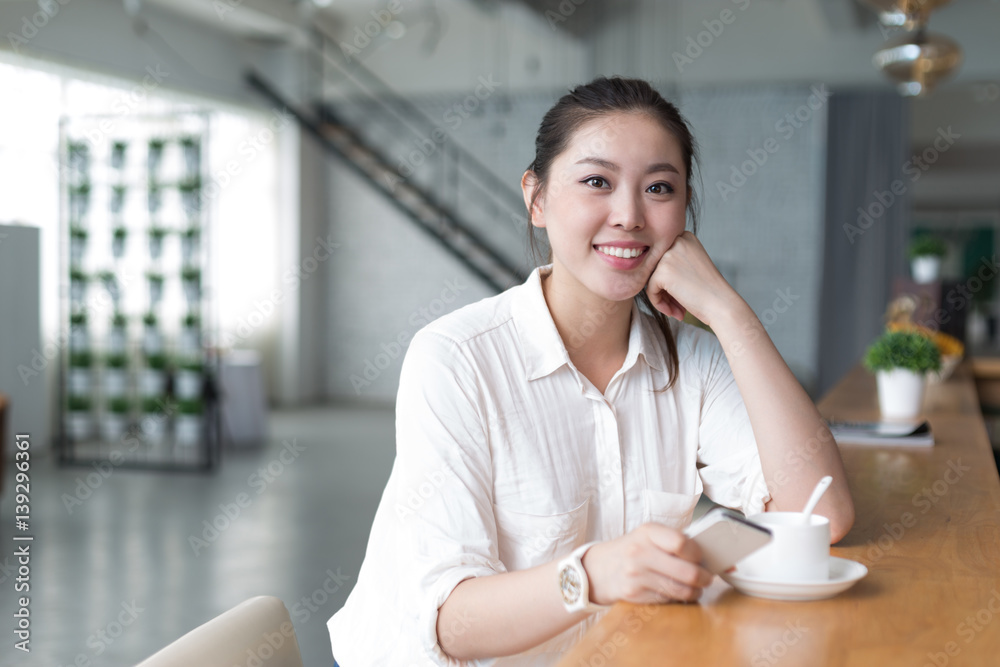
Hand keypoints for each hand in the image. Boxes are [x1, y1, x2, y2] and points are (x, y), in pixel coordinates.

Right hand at [581, 523, 713, 604]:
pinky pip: (668, 600)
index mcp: (648, 532)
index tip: (701, 558)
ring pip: (680, 590)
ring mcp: (636, 575)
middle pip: (687, 571)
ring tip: (696, 588)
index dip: (697, 553)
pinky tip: (677, 592)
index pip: (681, 543)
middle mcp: (640, 552)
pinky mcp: (635, 594)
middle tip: (707, 578)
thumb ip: (672, 540)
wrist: (600, 568)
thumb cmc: (632, 549)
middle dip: (704, 578)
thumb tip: (706, 554)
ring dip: (695, 591)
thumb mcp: (648, 536)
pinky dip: (678, 598)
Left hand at [645, 232, 739, 327]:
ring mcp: (668, 255)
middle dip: (664, 289)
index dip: (670, 278)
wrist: (722, 304)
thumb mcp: (691, 266)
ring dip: (662, 297)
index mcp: (685, 237)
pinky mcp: (661, 271)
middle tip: (678, 306)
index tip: (682, 293)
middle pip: (655, 267)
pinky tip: (676, 312)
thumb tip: (644, 269)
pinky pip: (650, 290)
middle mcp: (676, 241)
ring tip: (678, 310)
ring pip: (651, 279)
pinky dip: (659, 304)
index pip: (663, 257)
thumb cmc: (709, 290)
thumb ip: (672, 263)